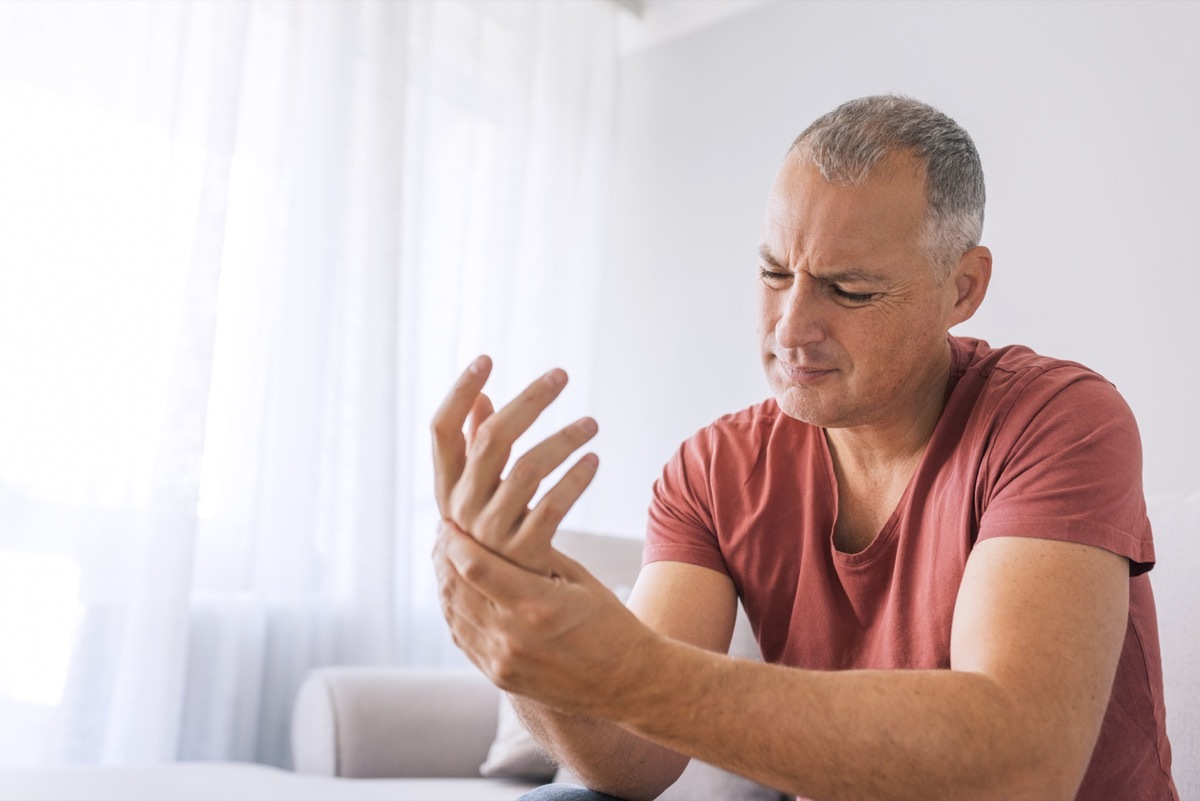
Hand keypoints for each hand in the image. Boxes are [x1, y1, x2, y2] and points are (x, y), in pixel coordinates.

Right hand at [431, 356, 598, 573]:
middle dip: (528, 401)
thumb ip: (477, 448)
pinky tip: (595, 461)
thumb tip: (483, 398)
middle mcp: (462, 510)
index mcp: (448, 489)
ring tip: (593, 423)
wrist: (511, 610)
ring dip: (564, 439)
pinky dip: (576, 479)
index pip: (441, 431)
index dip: (458, 392)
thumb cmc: (498, 538)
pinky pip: (553, 507)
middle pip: (491, 440)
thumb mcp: (481, 495)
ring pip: (528, 469)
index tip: (486, 358)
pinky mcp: (526, 555)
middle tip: (561, 375)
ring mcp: (492, 534)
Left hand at [433, 519, 656, 715]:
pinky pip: (462, 638)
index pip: (475, 566)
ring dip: (444, 582)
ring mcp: (502, 661)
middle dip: (443, 556)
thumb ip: (538, 553)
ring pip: (453, 613)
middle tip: (442, 532)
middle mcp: (513, 637)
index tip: (449, 521)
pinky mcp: (499, 677)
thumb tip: (504, 521)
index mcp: (537, 606)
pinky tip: (455, 590)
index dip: (455, 541)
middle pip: (457, 588)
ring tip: (443, 557)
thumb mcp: (580, 579)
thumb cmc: (610, 623)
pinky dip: (453, 609)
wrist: (625, 684)